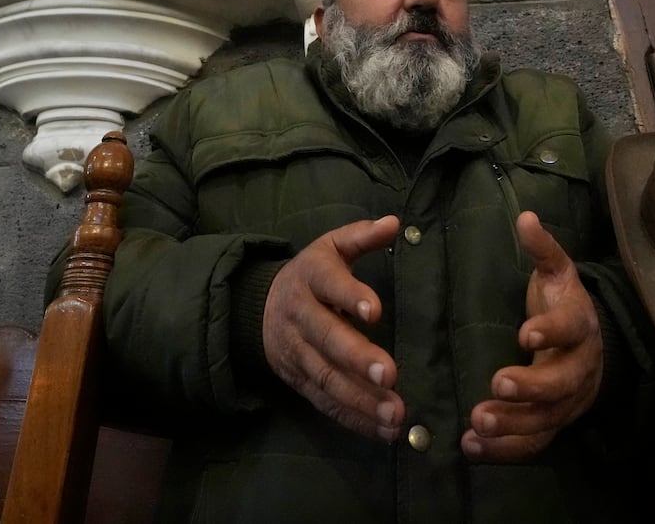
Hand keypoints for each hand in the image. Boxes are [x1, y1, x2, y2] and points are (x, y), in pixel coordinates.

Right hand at [263, 216, 404, 441]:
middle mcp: (300, 316)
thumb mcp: (330, 247)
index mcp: (310, 277)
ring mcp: (297, 353)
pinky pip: (325, 403)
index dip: (350, 295)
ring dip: (361, 399)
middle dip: (358, 359)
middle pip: (327, 338)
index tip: (375, 311)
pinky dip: (354, 419)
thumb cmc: (311, 275)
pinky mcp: (299, 381)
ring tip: (395, 413)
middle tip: (391, 375)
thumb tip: (393, 223)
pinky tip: (383, 430)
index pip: (329, 284)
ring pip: (326, 378)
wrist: (258, 308)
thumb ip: (361, 236)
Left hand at [462, 211, 603, 461]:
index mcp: (579, 326)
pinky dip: (505, 450)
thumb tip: (525, 217)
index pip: (569, 330)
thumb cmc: (565, 305)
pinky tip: (472, 448)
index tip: (524, 335)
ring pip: (546, 419)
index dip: (550, 332)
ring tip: (477, 424)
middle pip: (560, 383)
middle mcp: (578, 367)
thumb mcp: (558, 273)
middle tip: (495, 385)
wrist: (596, 348)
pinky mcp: (554, 423)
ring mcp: (568, 401)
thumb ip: (543, 249)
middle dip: (529, 387)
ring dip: (513, 425)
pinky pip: (534, 442)